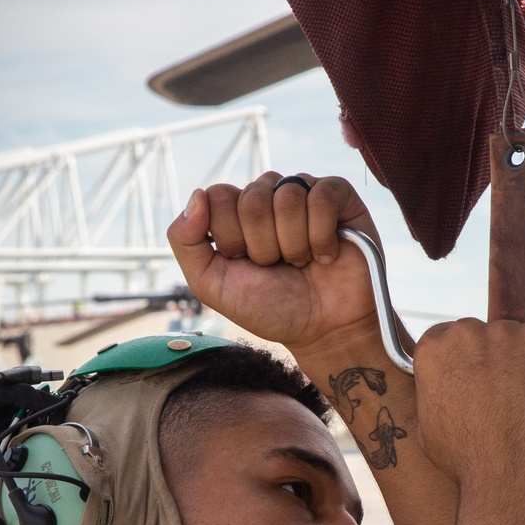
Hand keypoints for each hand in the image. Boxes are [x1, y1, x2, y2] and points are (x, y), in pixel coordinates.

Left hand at [167, 173, 382, 355]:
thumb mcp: (213, 285)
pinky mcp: (339, 196)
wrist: (323, 331)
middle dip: (263, 246)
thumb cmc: (271, 309)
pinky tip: (325, 254)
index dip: (230, 237)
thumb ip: (186, 243)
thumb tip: (197, 194)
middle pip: (251, 199)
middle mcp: (268, 197)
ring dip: (294, 246)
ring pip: (287, 198)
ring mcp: (303, 193)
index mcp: (235, 212)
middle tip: (277, 267)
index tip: (245, 263)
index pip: (217, 196)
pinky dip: (321, 236)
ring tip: (302, 264)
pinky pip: (321, 197)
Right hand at [412, 317, 524, 484]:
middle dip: (492, 359)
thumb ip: (434, 390)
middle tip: (501, 395)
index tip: (473, 378)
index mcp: (434, 348)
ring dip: (522, 362)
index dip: (463, 359)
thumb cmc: (466, 460)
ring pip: (517, 339)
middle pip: (483, 334)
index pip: (447, 336)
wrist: (509, 475)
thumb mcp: (428, 423)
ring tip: (524, 403)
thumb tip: (440, 383)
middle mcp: (467, 332)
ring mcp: (508, 333)